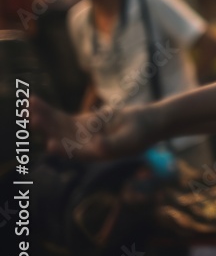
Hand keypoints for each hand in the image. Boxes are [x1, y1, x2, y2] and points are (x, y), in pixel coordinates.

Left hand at [31, 96, 151, 160]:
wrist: (146, 124)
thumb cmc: (142, 134)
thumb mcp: (130, 139)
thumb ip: (113, 145)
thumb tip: (97, 146)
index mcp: (95, 154)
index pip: (76, 153)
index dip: (63, 149)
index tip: (51, 143)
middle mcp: (83, 147)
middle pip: (60, 137)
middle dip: (47, 128)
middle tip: (33, 118)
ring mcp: (79, 134)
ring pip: (56, 126)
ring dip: (42, 116)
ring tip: (28, 105)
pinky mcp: (79, 123)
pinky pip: (59, 117)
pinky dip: (47, 110)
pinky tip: (33, 102)